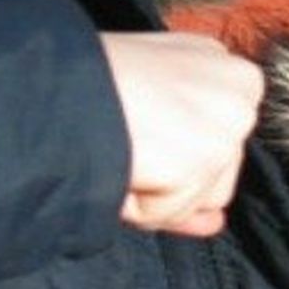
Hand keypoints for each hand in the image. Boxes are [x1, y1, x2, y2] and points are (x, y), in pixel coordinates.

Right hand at [101, 32, 263, 235]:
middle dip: (172, 182)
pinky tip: (118, 161)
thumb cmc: (83, 84)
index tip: (143, 137)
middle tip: (128, 144)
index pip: (221, 141)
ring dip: (153, 195)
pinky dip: (135, 204)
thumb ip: (189, 165)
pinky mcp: (206, 157)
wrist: (49, 83)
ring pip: (196, 200)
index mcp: (223, 64)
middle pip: (217, 176)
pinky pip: (168, 211)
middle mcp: (239, 89)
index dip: (180, 159)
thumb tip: (215, 224)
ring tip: (120, 148)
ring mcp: (228, 124)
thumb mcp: (146, 110)